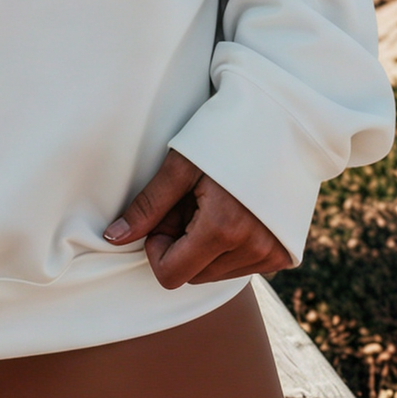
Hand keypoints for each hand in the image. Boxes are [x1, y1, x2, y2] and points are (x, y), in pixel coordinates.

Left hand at [103, 149, 292, 287]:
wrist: (280, 121)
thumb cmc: (223, 134)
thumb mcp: (180, 165)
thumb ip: (147, 207)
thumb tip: (112, 238)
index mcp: (223, 229)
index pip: (170, 275)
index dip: (156, 247)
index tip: (165, 213)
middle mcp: (253, 250)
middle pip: (192, 276)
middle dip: (181, 244)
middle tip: (189, 202)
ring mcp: (272, 255)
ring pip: (215, 273)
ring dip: (204, 247)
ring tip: (213, 202)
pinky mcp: (284, 255)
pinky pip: (240, 267)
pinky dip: (228, 247)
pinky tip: (234, 211)